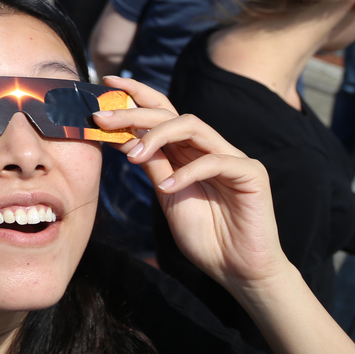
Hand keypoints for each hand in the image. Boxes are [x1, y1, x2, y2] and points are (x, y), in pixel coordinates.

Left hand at [92, 76, 290, 292]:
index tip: (106, 83)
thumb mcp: (168, 195)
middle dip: (134, 111)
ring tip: (133, 156)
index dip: (136, 94)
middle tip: (102, 117)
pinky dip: (187, 173)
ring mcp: (233, 157)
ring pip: (192, 125)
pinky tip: (169, 189)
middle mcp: (210, 147)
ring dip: (157, 135)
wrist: (237, 270)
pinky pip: (216, 161)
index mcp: (188, 151)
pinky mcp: (252, 173)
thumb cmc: (205, 236)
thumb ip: (154, 165)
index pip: (163, 111)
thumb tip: (124, 136)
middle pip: (172, 113)